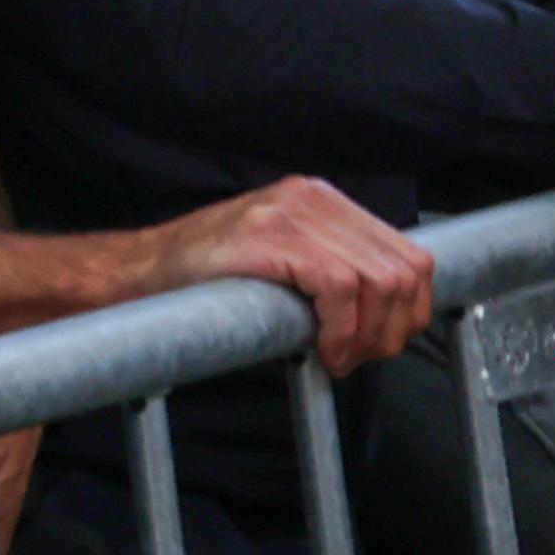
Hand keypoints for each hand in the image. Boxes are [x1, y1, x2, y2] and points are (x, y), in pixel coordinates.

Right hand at [145, 174, 435, 373]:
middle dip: (394, 328)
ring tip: (340, 356)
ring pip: (378, 280)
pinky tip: (323, 348)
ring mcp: (289, 211)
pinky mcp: (269, 234)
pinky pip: (339, 287)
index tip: (384, 342)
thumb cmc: (211, 278)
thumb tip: (395, 314)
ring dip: (369, 334)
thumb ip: (335, 270)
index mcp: (322, 200)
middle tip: (361, 357)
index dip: (409, 311)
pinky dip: (342, 330)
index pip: (410, 255)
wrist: (143, 272)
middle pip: (403, 270)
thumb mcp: (287, 260)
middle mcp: (312, 197)